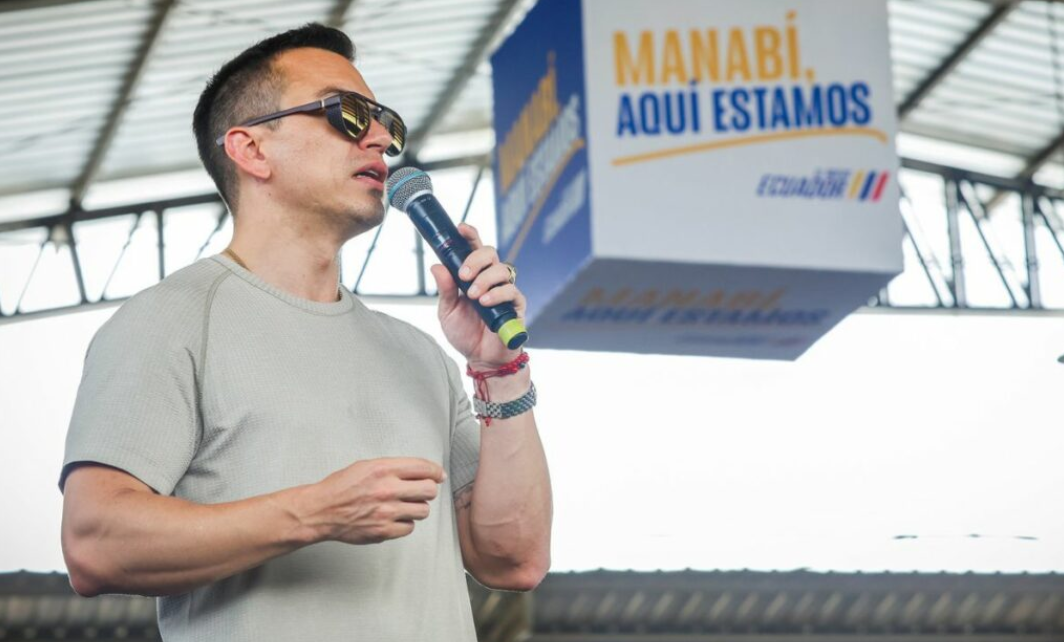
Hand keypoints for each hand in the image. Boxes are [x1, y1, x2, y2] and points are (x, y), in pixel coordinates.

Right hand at [304, 458, 445, 544]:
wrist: (321, 510)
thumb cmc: (341, 487)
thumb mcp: (366, 466)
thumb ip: (393, 467)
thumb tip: (421, 471)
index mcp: (383, 469)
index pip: (424, 468)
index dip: (436, 471)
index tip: (438, 475)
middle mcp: (387, 489)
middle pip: (429, 490)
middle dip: (428, 490)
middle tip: (421, 491)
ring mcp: (386, 512)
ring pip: (423, 511)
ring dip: (417, 508)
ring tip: (404, 505)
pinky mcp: (383, 531)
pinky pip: (409, 527)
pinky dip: (405, 523)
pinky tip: (394, 518)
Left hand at [429, 223, 526, 368]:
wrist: (481, 359)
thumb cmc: (465, 333)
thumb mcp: (447, 311)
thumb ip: (445, 289)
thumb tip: (437, 266)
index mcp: (473, 276)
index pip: (473, 249)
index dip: (470, 235)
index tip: (461, 228)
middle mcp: (490, 279)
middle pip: (490, 253)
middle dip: (476, 259)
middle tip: (463, 275)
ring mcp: (505, 290)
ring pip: (502, 269)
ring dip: (485, 279)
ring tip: (473, 295)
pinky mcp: (516, 305)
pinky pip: (512, 291)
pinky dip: (497, 294)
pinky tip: (485, 302)